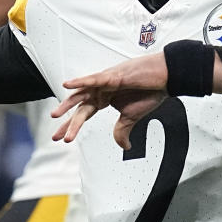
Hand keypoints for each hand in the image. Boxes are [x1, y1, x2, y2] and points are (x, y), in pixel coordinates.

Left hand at [51, 53, 170, 147]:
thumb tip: (123, 146)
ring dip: (68, 105)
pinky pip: (93, 79)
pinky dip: (80, 82)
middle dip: (67, 122)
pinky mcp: (111, 76)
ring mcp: (105, 82)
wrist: (164, 78)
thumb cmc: (150, 91)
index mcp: (105, 99)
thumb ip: (122, 131)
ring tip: (56, 114)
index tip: (63, 138)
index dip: (73, 126)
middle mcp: (101, 90)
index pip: (84, 114)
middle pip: (80, 107)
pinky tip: (68, 85)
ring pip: (82, 94)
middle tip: (57, 136)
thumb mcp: (132, 118)